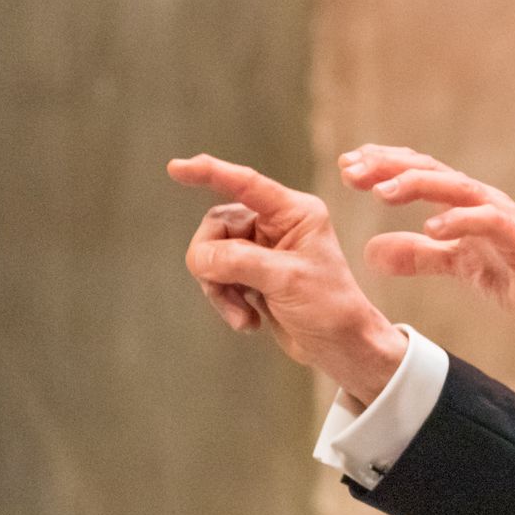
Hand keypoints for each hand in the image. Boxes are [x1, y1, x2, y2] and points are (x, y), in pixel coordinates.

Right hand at [167, 153, 408, 402]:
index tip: (176, 168)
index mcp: (295, 212)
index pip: (245, 184)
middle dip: (214, 262)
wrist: (338, 346)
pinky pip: (218, 277)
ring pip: (213, 254)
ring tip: (243, 315)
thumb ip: (239, 261)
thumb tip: (199, 257)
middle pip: (218, 226)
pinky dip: (225, 300)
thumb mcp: (285, 279)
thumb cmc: (328, 307)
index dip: (210, 172)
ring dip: (219, 288)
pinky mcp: (253, 274)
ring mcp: (263, 249)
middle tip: (224, 290)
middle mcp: (277, 224)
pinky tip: (248, 321)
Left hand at [340, 145, 514, 355]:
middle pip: (433, 172)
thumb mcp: (462, 266)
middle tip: (350, 168)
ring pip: (459, 189)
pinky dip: (462, 221)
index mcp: (468, 205)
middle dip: (391, 167)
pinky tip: (433, 226)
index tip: (346, 165)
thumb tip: (371, 251)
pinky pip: (492, 224)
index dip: (385, 165)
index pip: (422, 173)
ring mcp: (507, 220)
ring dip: (419, 185)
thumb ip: (421, 256)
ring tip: (382, 191)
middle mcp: (485, 202)